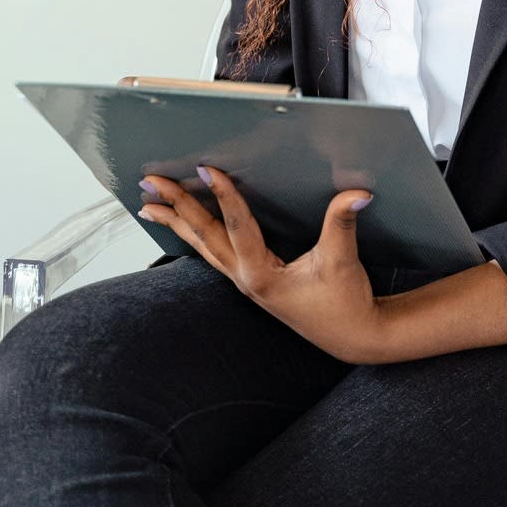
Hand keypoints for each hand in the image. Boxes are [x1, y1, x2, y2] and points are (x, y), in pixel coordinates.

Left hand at [134, 165, 389, 363]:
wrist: (352, 336)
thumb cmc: (345, 303)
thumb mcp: (342, 260)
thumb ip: (342, 223)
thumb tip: (357, 193)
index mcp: (262, 275)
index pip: (237, 226)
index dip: (223, 195)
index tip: (207, 170)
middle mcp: (246, 279)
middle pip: (203, 236)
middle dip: (176, 207)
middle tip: (152, 182)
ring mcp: (245, 281)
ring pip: (202, 247)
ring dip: (176, 223)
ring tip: (149, 204)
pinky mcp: (251, 281)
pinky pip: (214, 253)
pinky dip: (195, 236)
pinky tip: (185, 226)